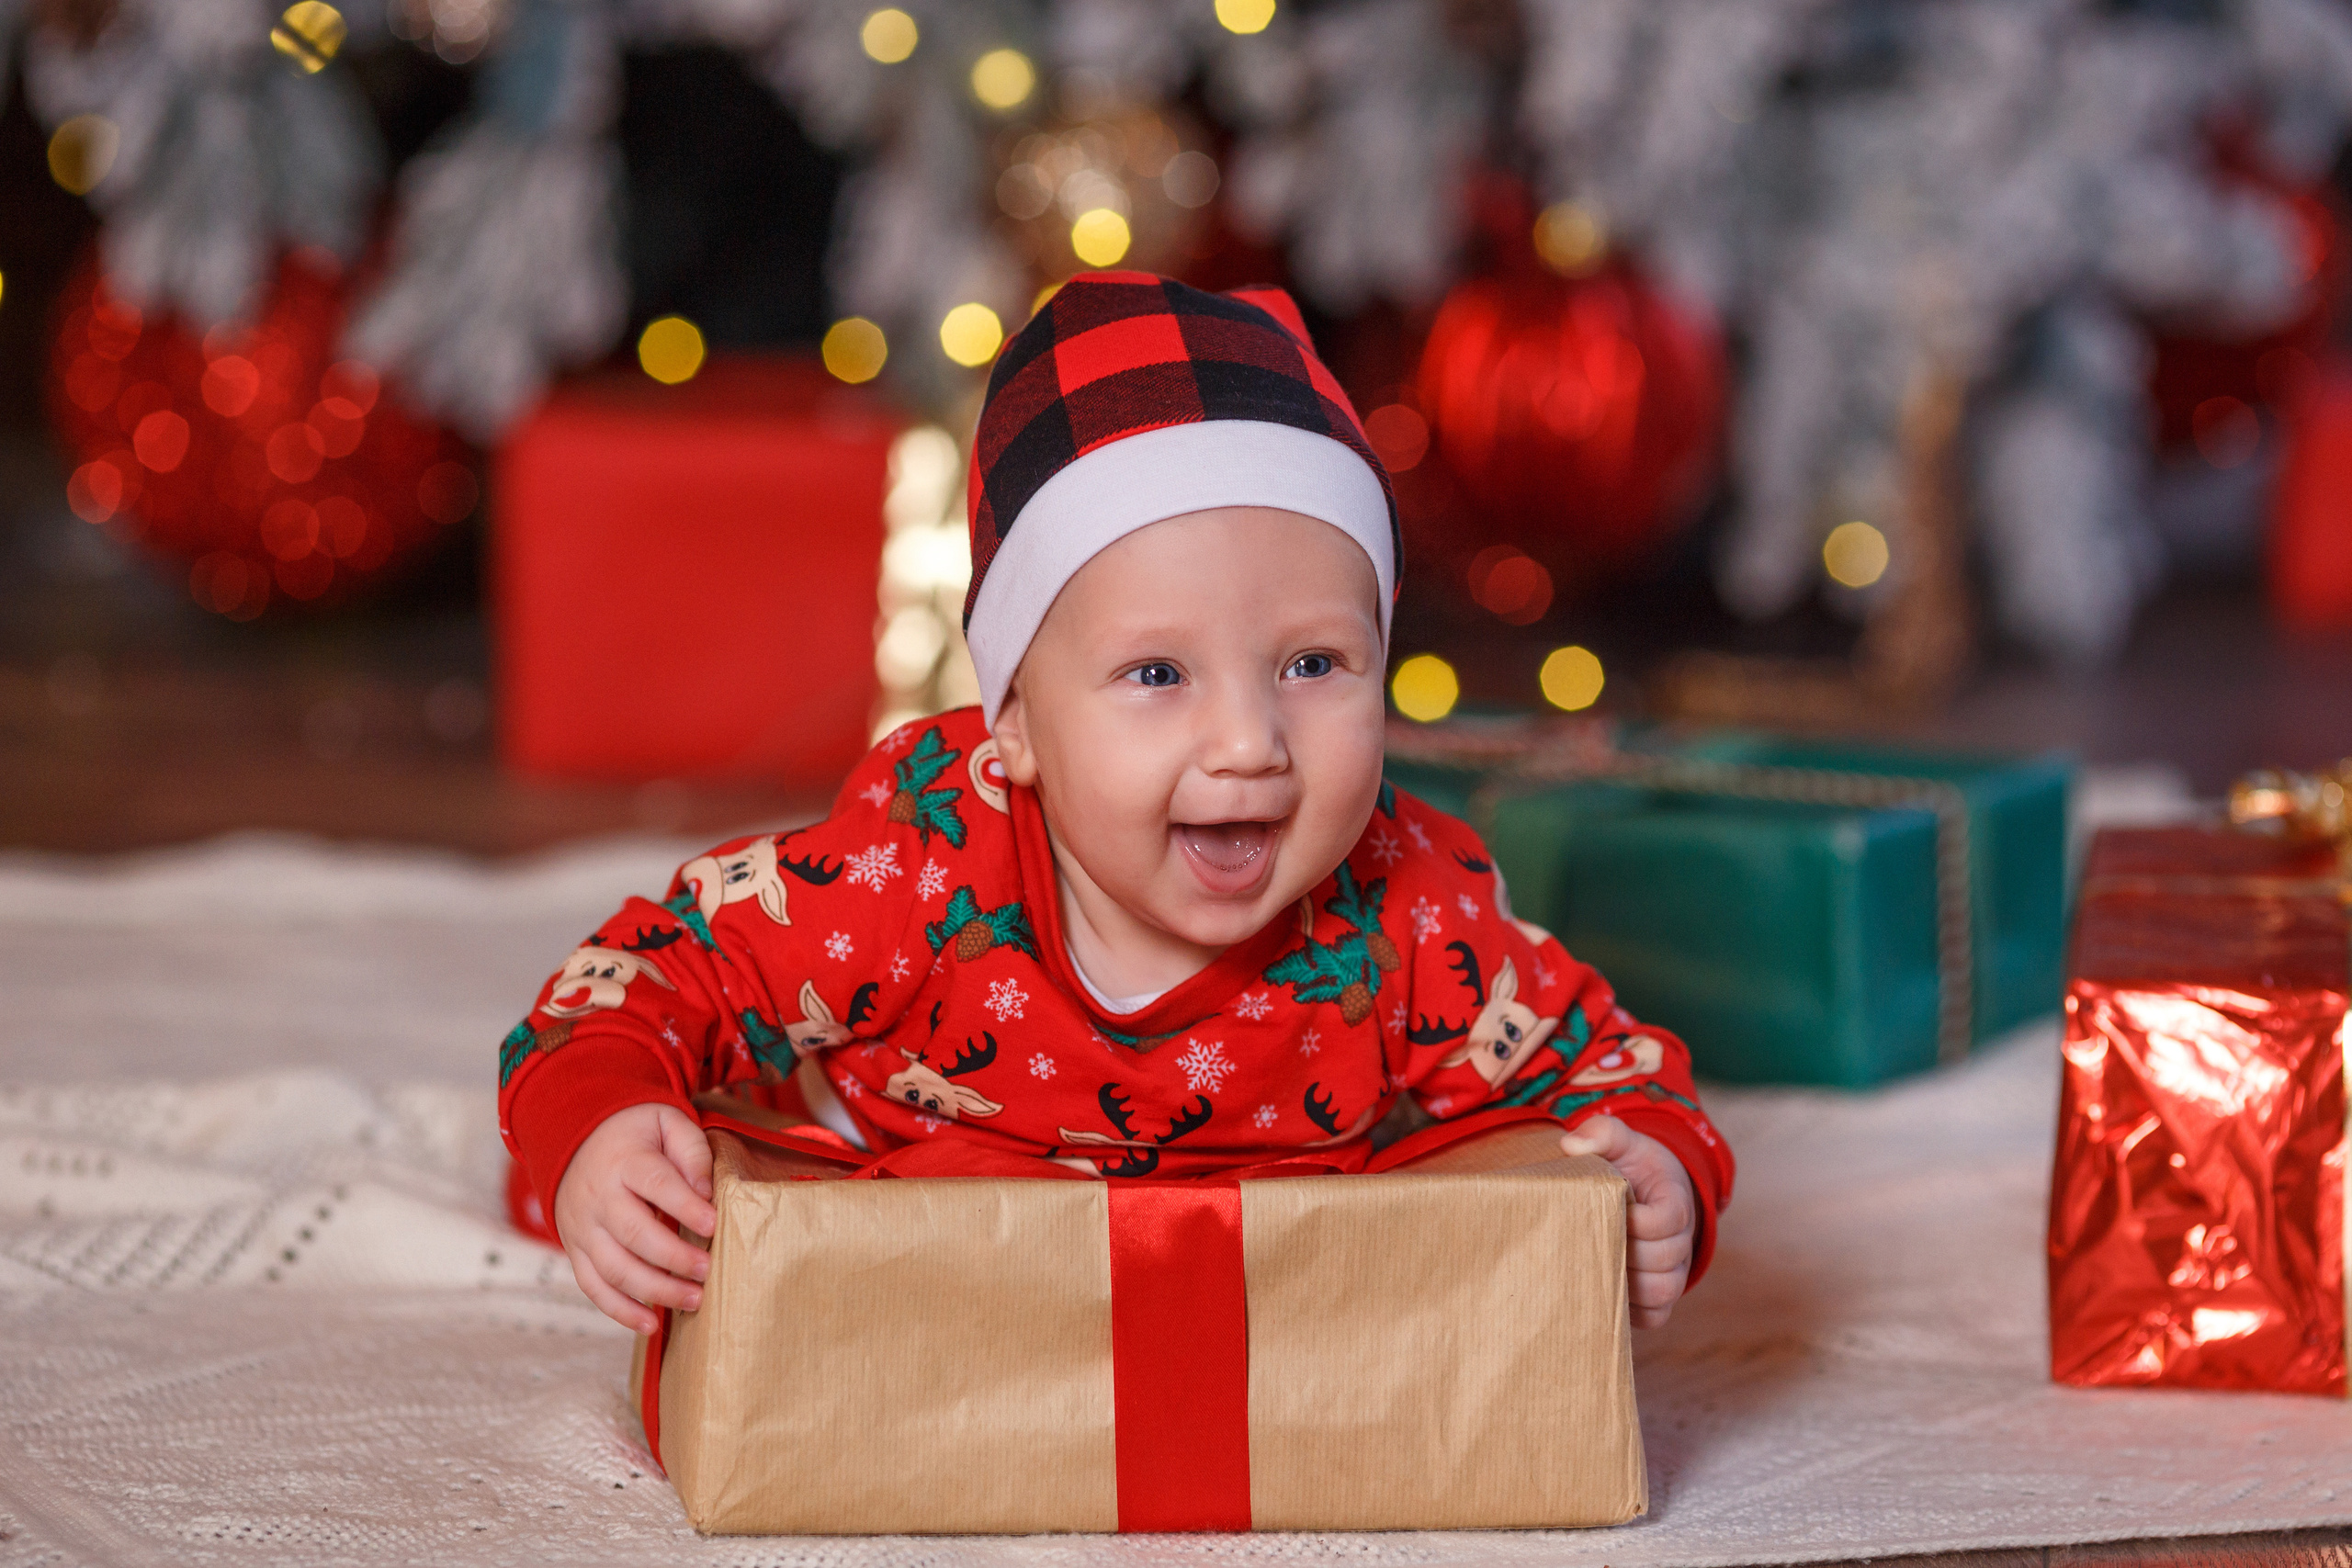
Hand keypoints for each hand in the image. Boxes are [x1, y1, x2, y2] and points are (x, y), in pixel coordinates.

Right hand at [552, 1102, 719, 1333]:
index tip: (714, 1226)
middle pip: (634, 1234)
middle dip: (674, 1258)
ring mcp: (583, 1228)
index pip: (656, 1185)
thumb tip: (705, 1191)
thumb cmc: (635, 1134)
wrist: (575, 1140)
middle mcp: (598, 1197)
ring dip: (655, 1290)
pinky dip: (620, 1311)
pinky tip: (652, 1324)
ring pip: (614, 1268)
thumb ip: (691, 1151)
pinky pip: (593, 1287)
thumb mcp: (666, 1122)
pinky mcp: (576, 1251)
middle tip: (708, 1271)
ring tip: (694, 1300)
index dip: (686, 1207)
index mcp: (625, 1161)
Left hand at [1558, 1114, 1695, 1329]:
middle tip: (1590, 1237)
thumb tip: (1571, 1146)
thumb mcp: (1619, 1140)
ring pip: (1661, 1293)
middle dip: (1624, 1249)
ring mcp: (1673, 1272)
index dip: (1638, 1219)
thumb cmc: (1627, 1166)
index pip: (1669, 1219)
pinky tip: (1599, 1290)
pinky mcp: (1660, 1296)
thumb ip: (1601, 1133)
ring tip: (1592, 1264)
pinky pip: (1654, 1317)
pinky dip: (1629, 1310)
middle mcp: (1681, 1242)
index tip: (1610, 1207)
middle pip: (1664, 1260)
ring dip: (1625, 1282)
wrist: (1641, 1190)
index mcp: (1675, 1202)